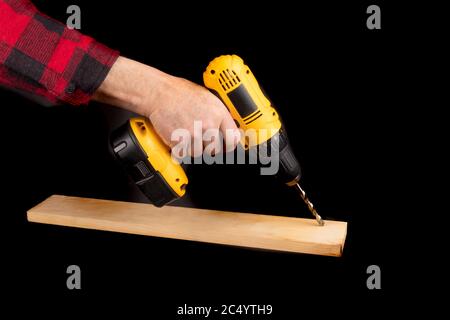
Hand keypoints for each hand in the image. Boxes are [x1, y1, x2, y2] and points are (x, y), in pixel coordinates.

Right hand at [93, 57, 239, 155]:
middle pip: (214, 150)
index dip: (229, 145)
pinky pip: (183, 154)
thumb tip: (228, 127)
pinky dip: (179, 149)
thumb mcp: (207, 98)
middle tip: (200, 140)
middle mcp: (208, 125)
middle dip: (207, 148)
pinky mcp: (180, 141)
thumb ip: (219, 114)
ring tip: (186, 135)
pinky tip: (178, 137)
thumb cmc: (181, 93)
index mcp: (218, 114)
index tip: (226, 147)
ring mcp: (194, 134)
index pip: (233, 139)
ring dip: (192, 148)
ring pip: (198, 153)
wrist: (160, 93)